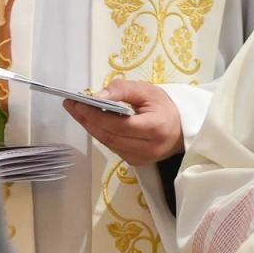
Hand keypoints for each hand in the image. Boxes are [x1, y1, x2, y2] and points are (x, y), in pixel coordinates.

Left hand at [61, 81, 182, 164]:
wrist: (182, 128)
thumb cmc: (165, 107)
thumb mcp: (147, 90)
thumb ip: (122, 90)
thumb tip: (96, 97)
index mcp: (155, 128)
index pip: (118, 124)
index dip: (94, 115)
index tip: (76, 102)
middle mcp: (149, 148)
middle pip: (109, 136)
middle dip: (87, 120)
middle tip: (71, 104)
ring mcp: (143, 158)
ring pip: (108, 143)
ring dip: (91, 127)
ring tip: (78, 111)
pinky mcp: (137, 162)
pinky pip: (113, 147)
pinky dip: (101, 134)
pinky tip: (93, 122)